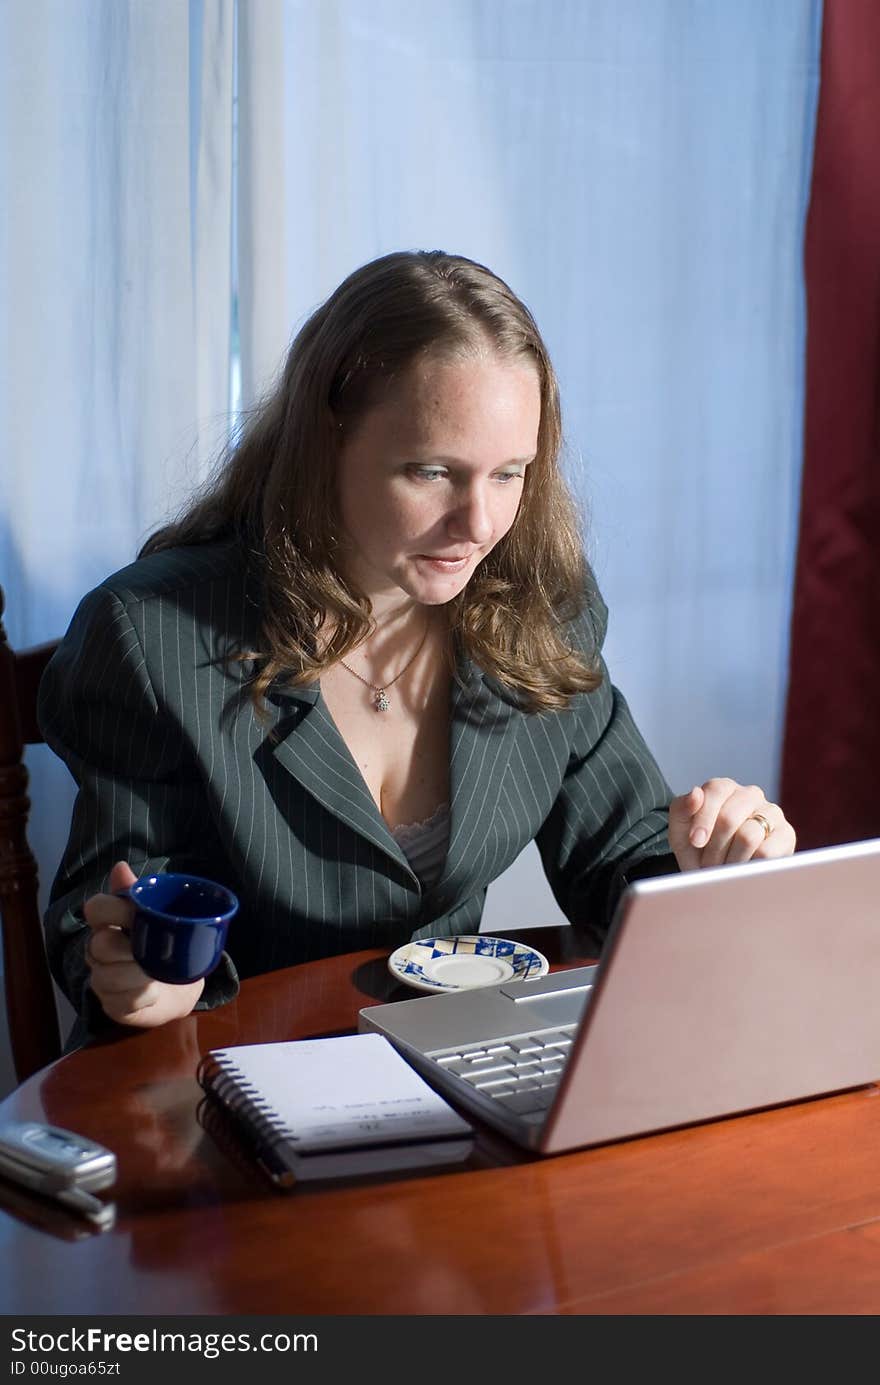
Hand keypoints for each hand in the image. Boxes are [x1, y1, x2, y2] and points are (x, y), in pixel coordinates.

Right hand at [83, 861, 204, 1027]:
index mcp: (108, 924)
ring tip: (156, 974)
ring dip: (137, 975)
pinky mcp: (113, 1006)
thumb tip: (120, 866)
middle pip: (99, 945)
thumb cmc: (163, 945)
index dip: (113, 910)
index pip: (94, 909)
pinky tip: (152, 992)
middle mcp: (97, 951)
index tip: (138, 914)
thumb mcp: (159, 917)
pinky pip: (121, 1002)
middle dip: (129, 948)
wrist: (179, 986)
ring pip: (107, 976)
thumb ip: (141, 892)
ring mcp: (102, 979)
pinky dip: (142, 996)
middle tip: (153, 950)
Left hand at [668, 779, 795, 871]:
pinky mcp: (786, 834)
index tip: (695, 841)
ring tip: (724, 869)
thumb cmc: (699, 852)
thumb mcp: (681, 833)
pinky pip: (767, 851)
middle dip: (714, 846)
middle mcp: (750, 795)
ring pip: (748, 836)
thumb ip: (682, 810)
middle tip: (707, 864)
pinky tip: (743, 869)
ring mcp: (771, 812)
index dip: (703, 818)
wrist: (720, 878)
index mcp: (724, 788)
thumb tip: (696, 792)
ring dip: (730, 859)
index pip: (715, 791)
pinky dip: (749, 865)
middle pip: (729, 817)